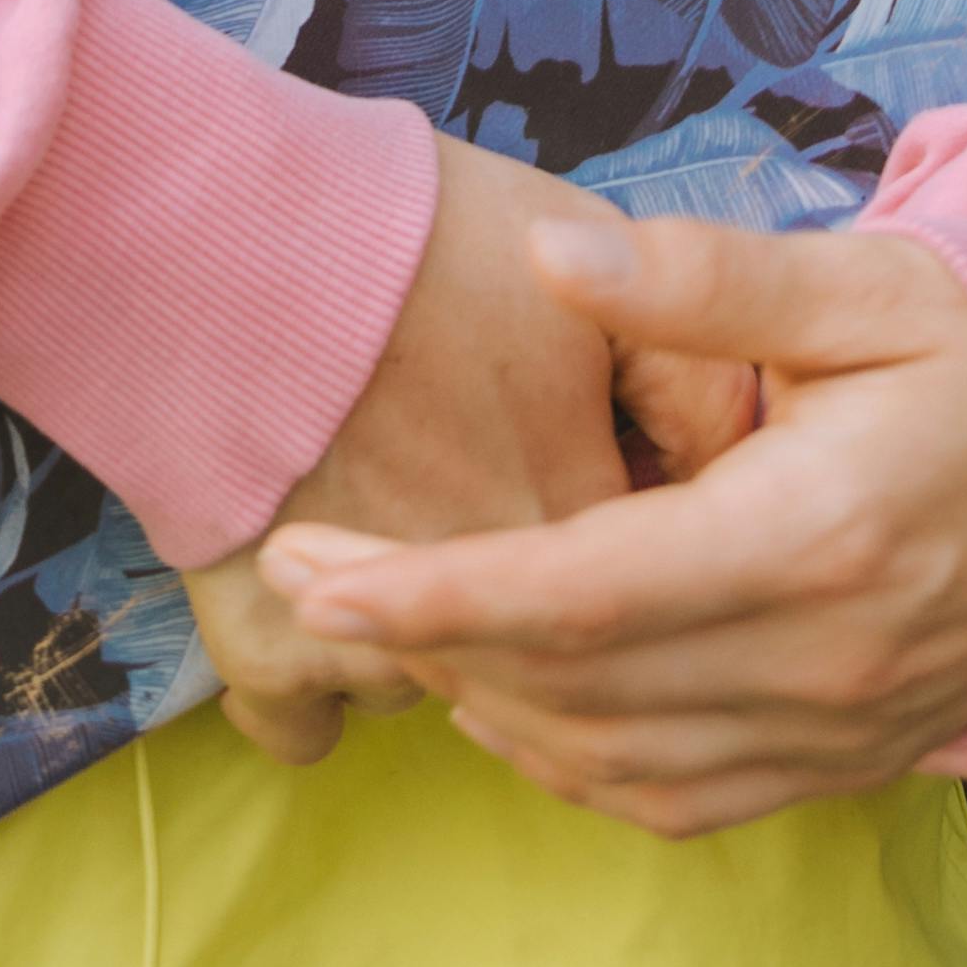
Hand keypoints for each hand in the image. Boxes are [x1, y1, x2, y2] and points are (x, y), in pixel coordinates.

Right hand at [168, 138, 632, 768]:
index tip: (597, 468)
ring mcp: (371, 655)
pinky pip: (305, 731)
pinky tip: (322, 617)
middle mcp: (492, 630)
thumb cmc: (410, 235)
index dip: (634, 539)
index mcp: (584, 538)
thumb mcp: (588, 265)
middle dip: (542, 606)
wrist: (222, 239)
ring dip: (436, 643)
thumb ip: (691, 380)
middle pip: (540, 665)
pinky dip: (312, 690)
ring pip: (433, 693)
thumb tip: (744, 462)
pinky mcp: (264, 654)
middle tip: (495, 491)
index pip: (647, 598)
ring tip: (407, 526)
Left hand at [247, 216, 966, 839]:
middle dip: (422, 640)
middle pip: (575, 689)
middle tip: (309, 577)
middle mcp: (821, 660)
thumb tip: (550, 257)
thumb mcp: (864, 282)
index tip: (314, 564)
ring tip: (393, 619)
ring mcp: (837, 732)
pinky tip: (513, 694)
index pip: (583, 591)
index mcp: (814, 533)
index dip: (435, 587)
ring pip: (613, 763)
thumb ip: (701, 278)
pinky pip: (679, 799)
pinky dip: (576, 762)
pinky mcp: (847, 765)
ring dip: (486, 704)